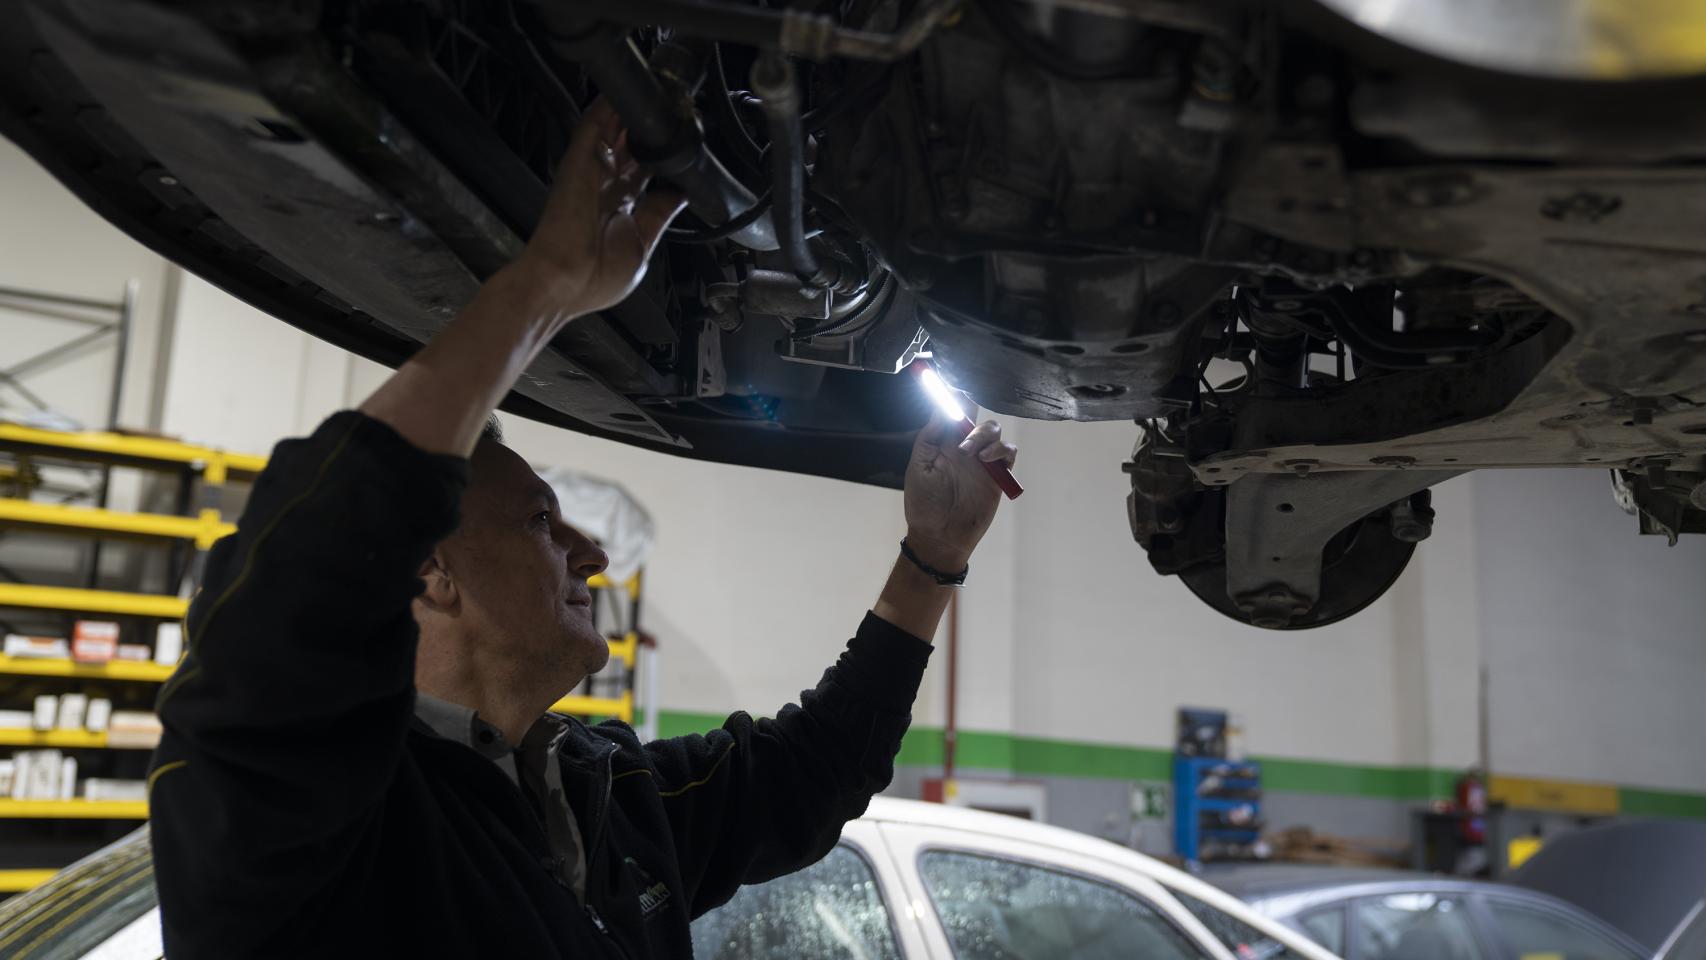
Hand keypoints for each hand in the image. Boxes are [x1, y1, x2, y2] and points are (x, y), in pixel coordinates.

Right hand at [515, 98, 685, 315]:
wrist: (563, 283)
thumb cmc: (594, 278)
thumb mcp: (642, 246)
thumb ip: (660, 215)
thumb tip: (680, 194)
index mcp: (621, 208)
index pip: (645, 172)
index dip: (661, 155)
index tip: (680, 143)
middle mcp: (606, 187)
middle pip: (630, 147)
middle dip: (647, 130)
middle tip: (671, 108)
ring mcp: (591, 173)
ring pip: (613, 133)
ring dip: (627, 113)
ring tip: (651, 90)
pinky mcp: (578, 165)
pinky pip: (592, 130)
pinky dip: (604, 111)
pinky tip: (617, 95)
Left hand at [902, 412, 1018, 570]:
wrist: (939, 536)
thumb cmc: (924, 503)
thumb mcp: (918, 467)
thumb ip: (929, 437)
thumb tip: (939, 408)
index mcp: (943, 442)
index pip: (953, 411)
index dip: (955, 397)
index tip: (953, 389)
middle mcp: (964, 447)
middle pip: (977, 416)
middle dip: (972, 415)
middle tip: (961, 435)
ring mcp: (982, 461)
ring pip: (994, 432)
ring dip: (985, 435)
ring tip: (972, 454)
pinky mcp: (997, 476)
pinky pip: (1008, 453)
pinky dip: (1001, 450)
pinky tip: (986, 460)